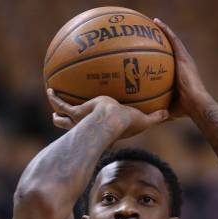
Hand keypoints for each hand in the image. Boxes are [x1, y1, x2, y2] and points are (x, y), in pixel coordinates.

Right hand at [47, 90, 168, 138]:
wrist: (110, 122)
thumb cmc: (126, 124)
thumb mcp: (142, 120)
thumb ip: (154, 117)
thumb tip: (168, 114)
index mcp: (101, 128)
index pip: (96, 129)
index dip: (93, 128)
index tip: (91, 124)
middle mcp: (87, 126)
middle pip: (74, 126)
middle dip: (66, 121)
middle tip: (61, 117)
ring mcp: (78, 120)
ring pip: (63, 117)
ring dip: (57, 111)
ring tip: (53, 102)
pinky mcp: (75, 112)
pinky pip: (61, 104)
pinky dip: (54, 97)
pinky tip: (49, 89)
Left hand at [153, 18, 207, 119]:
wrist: (196, 104)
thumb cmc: (186, 109)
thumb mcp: (170, 108)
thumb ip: (161, 109)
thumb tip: (150, 117)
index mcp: (182, 74)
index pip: (172, 61)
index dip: (164, 54)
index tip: (155, 49)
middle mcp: (184, 64)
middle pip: (173, 48)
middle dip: (163, 39)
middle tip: (152, 32)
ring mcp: (185, 59)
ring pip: (173, 41)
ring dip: (164, 31)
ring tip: (153, 22)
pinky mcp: (183, 57)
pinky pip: (173, 40)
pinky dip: (165, 31)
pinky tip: (156, 22)